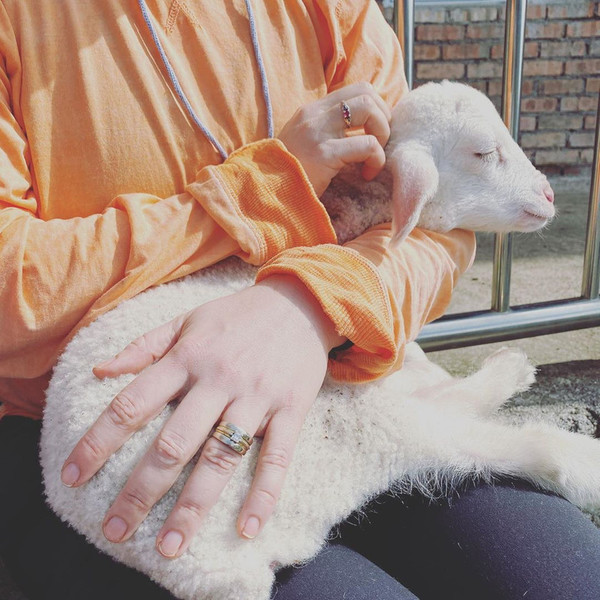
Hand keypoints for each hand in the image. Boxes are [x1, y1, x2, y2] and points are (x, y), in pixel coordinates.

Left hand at [60, 276, 343, 557]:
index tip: (72, 477)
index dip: (98, 442)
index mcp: (187, 357)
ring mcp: (256, 396)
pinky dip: (264, 494)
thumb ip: (143, 346)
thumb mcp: (186, 319)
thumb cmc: (236, 315)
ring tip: (170, 546)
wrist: (300, 302)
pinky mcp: (291, 408)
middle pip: (173, 443)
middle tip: (115, 530)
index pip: (133, 404)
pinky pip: (278, 456)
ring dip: (194, 505)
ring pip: (221, 456)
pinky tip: (247, 528)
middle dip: (141, 490)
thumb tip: (99, 372)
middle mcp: (218, 379)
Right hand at [278, 82, 391, 195]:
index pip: (356, 89)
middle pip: (366, 93)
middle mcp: (313, 116)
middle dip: (383, 118)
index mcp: (311, 112)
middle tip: (378, 145)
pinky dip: (377, 159)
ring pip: (369, 110)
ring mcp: (318, 132)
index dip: (376, 108)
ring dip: (382, 134)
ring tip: (373, 159)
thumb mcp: (305, 147)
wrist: (267, 197)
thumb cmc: (290, 178)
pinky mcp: (324, 154)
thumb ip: (328, 134)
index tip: (373, 134)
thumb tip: (363, 132)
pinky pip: (368, 145)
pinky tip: (367, 175)